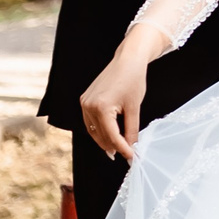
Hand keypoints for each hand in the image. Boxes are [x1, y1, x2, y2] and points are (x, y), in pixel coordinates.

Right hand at [79, 28, 166, 161]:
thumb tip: (132, 146)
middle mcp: (88, 106)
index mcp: (100, 108)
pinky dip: (99, 131)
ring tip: (118, 150)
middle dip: (113, 147)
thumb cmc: (133, 80)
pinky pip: (90, 122)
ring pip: (93, 130)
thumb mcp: (135, 108)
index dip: (123, 149)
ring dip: (105, 141)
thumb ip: (131, 129)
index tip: (132, 158)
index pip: (112, 136)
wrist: (127, 61)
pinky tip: (109, 137)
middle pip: (100, 135)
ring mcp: (84, 103)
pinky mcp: (84, 100)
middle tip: (126, 157)